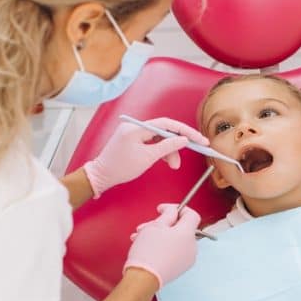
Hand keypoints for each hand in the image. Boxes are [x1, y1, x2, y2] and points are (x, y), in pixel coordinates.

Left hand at [84, 118, 209, 196]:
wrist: (101, 175)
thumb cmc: (120, 168)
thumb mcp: (147, 158)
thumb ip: (167, 147)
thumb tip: (183, 140)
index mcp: (137, 128)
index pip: (167, 125)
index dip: (185, 131)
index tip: (198, 139)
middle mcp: (135, 126)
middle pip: (164, 131)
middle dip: (178, 143)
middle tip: (194, 150)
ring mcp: (134, 132)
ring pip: (159, 138)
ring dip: (169, 150)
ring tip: (174, 164)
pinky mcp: (133, 139)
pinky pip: (152, 142)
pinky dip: (160, 151)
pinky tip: (166, 160)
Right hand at [124, 204, 201, 287]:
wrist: (143, 278)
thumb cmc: (148, 252)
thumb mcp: (156, 225)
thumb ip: (168, 214)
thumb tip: (173, 211)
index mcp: (188, 234)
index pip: (191, 215)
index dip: (177, 209)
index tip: (163, 210)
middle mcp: (191, 247)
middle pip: (180, 228)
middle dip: (163, 224)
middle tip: (146, 226)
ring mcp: (187, 259)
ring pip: (175, 240)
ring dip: (160, 236)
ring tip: (140, 238)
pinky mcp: (180, 268)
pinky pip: (174, 252)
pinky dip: (163, 247)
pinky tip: (147, 247)